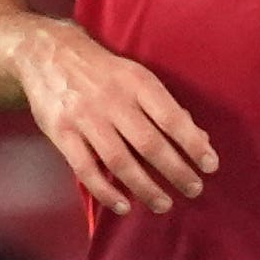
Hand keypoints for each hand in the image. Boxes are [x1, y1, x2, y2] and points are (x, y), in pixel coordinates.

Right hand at [13, 21, 217, 218]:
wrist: (48, 53)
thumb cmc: (104, 71)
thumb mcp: (137, 77)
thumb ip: (166, 108)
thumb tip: (199, 139)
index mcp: (137, 83)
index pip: (172, 118)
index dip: (193, 144)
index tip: (210, 165)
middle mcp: (112, 100)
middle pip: (149, 144)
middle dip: (176, 171)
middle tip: (194, 189)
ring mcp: (85, 118)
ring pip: (120, 161)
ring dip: (145, 187)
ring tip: (164, 204)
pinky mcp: (61, 133)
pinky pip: (86, 169)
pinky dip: (106, 191)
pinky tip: (123, 206)